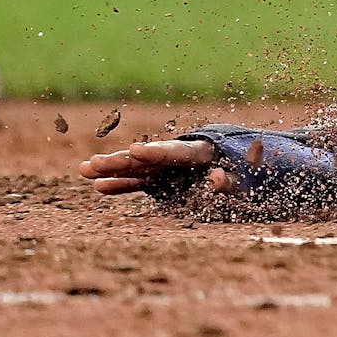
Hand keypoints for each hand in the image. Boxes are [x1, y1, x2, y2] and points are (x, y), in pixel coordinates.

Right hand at [79, 139, 237, 195]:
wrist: (248, 170)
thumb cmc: (251, 175)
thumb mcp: (247, 180)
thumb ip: (231, 182)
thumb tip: (216, 179)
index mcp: (204, 151)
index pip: (176, 152)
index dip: (156, 152)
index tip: (135, 150)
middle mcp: (181, 156)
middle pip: (149, 158)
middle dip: (122, 161)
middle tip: (94, 163)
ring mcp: (170, 168)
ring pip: (138, 168)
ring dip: (113, 169)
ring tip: (84, 169)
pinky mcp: (164, 180)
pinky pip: (140, 182)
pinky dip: (122, 185)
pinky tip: (99, 186)